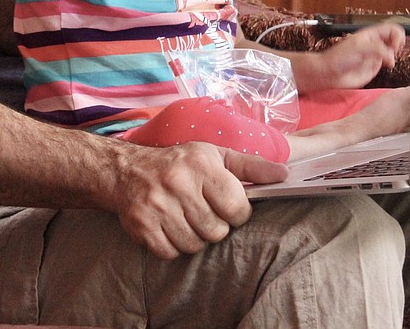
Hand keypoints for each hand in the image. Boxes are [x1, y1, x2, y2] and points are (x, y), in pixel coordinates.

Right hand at [110, 142, 287, 258]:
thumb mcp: (214, 155)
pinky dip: (173, 246)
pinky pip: (171, 253)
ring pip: (195, 245)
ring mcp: (157, 206)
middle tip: (201, 211)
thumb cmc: (178, 164)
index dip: (236, 212)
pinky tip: (168, 227)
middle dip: (214, 226)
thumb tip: (284, 175)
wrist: (125, 170)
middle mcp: (178, 184)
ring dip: (194, 237)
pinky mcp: (142, 226)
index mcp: (201, 165)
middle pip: (216, 231)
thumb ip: (251, 166)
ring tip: (185, 218)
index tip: (225, 205)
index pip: (236, 207)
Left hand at [307, 22, 406, 91]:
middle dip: (399, 44)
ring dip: (397, 54)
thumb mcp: (358, 48)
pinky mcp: (375, 66)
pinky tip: (389, 65)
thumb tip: (391, 56)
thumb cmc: (337, 58)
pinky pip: (388, 62)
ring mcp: (375, 55)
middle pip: (395, 38)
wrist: (330, 73)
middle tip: (395, 51)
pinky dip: (393, 63)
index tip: (394, 45)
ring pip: (393, 51)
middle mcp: (374, 44)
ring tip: (392, 59)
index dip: (397, 35)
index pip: (391, 28)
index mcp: (370, 34)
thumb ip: (377, 49)